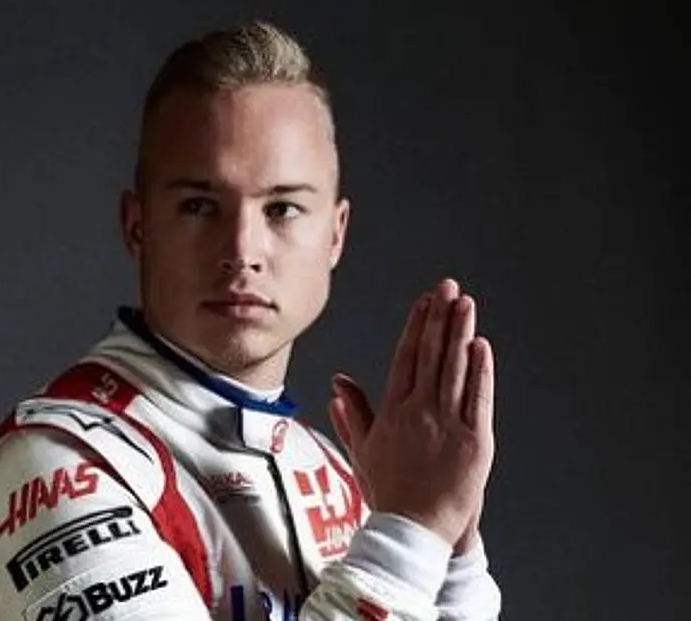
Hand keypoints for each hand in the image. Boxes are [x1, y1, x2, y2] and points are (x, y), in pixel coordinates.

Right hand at [329, 278, 494, 546]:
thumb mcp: (363, 449)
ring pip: (454, 369)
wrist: (412, 531)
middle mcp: (418, 412)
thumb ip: (353, 413)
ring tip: (465, 304)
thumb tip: (338, 384)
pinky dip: (480, 371)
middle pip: (430, 355)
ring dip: (460, 333)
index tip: (424, 302)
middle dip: (439, 317)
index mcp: (393, 411)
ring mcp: (447, 425)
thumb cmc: (388, 492)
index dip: (416, 326)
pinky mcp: (473, 441)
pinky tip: (481, 346)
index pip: (405, 358)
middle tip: (447, 287)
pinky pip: (477, 399)